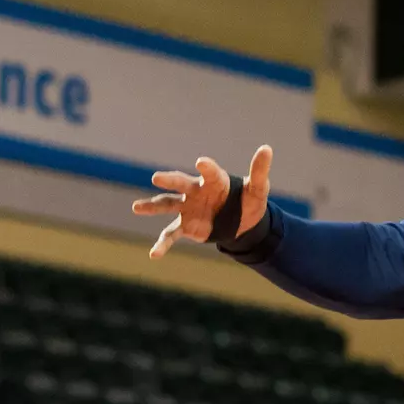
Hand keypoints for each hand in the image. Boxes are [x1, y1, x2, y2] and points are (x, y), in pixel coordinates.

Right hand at [134, 145, 272, 258]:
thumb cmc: (248, 201)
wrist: (242, 223)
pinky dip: (162, 244)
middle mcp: (196, 191)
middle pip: (181, 184)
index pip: (210, 172)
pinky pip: (171, 233)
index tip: (201, 163)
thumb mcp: (257, 189)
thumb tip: (267, 148)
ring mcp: (189, 208)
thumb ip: (259, 171)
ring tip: (136, 207)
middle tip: (157, 177)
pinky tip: (154, 254)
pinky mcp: (187, 226)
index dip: (207, 167)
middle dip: (170, 180)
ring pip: (167, 205)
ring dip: (152, 206)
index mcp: (214, 180)